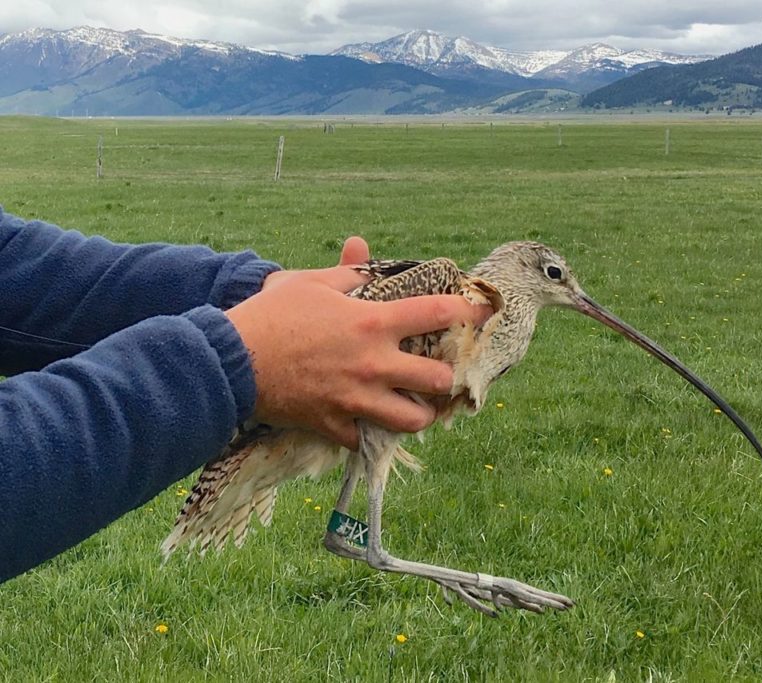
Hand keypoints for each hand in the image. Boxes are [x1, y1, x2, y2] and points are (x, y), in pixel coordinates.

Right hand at [226, 237, 490, 447]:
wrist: (229, 361)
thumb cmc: (270, 314)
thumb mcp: (310, 282)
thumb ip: (346, 272)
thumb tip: (361, 249)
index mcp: (373, 323)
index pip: (437, 313)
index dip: (469, 311)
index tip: (486, 311)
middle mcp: (374, 364)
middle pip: (437, 380)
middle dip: (444, 377)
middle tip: (437, 372)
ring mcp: (357, 400)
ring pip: (413, 421)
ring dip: (419, 413)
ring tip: (414, 405)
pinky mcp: (334, 425)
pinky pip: (365, 439)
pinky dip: (368, 431)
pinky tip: (364, 420)